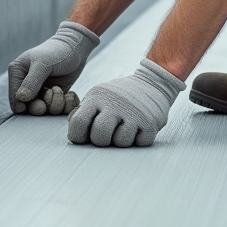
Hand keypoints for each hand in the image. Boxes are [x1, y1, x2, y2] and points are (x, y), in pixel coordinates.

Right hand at [8, 21, 99, 112]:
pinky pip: (57, 109)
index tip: (40, 104)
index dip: (25, 106)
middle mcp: (27, 84)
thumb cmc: (57, 51)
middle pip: (29, 108)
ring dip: (55, 105)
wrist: (76, 48)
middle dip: (42, 106)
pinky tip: (69, 94)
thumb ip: (31, 81)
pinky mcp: (54, 95)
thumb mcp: (43, 64)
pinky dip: (65, 106)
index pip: (15, 99)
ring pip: (44, 110)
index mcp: (18, 73)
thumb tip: (20, 98)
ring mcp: (41, 90)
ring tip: (60, 90)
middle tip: (53, 94)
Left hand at [67, 59, 184, 146]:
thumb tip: (74, 134)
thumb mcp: (97, 97)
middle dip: (102, 141)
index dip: (78, 136)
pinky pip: (139, 143)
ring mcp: (133, 112)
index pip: (79, 123)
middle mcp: (115, 103)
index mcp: (97, 97)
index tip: (85, 137)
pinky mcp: (150, 122)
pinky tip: (137, 128)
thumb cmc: (119, 96)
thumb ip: (83, 113)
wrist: (151, 82)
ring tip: (124, 128)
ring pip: (120, 143)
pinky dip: (138, 140)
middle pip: (100, 137)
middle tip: (107, 134)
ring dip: (121, 141)